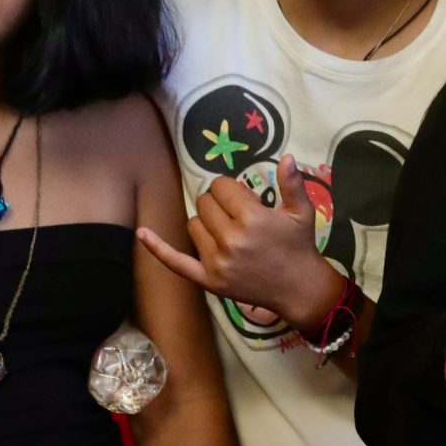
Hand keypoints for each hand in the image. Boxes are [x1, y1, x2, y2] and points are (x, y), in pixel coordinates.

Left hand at [137, 156, 339, 328]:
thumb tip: (286, 157)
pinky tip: (142, 233)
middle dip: (219, 203)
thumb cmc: (300, 246)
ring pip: (193, 224)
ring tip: (227, 232)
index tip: (244, 198)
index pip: (222, 187)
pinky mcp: (207, 279)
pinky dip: (156, 247)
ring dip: (206, 222)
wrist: (298, 288)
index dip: (232, 189)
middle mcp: (230, 239)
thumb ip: (292, 184)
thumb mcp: (302, 212)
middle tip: (237, 214)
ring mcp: (216, 261)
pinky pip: (174, 260)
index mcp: (252, 218)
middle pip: (205, 203)